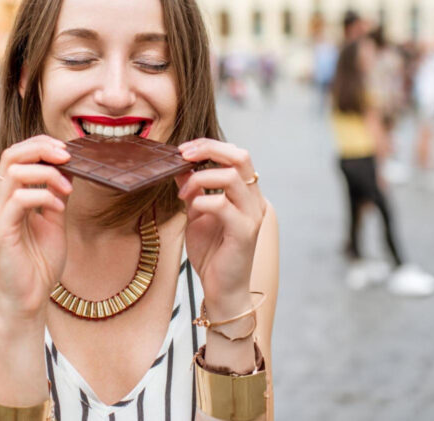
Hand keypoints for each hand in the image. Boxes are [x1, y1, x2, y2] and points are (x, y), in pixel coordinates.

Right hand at [0, 135, 71, 320]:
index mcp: (10, 195)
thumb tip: (68, 167)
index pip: (16, 154)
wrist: (31, 297)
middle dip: (41, 148)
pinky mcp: (0, 230)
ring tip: (67, 188)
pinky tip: (58, 208)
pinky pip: (19, 199)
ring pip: (14, 172)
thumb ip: (57, 193)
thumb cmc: (40, 262)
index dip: (40, 144)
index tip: (66, 149)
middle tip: (66, 155)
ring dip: (46, 173)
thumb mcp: (55, 219)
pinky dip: (44, 196)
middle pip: (11, 154)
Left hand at [176, 139, 265, 319]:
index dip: (209, 145)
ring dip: (201, 177)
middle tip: (183, 155)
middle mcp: (254, 200)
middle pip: (241, 156)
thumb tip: (179, 166)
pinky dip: (202, 200)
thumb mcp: (197, 213)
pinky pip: (223, 204)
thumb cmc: (212, 253)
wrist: (222, 289)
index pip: (236, 154)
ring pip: (232, 176)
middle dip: (209, 149)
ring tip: (183, 193)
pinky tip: (191, 208)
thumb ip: (193, 189)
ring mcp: (252, 215)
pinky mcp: (244, 232)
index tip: (183, 150)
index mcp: (246, 193)